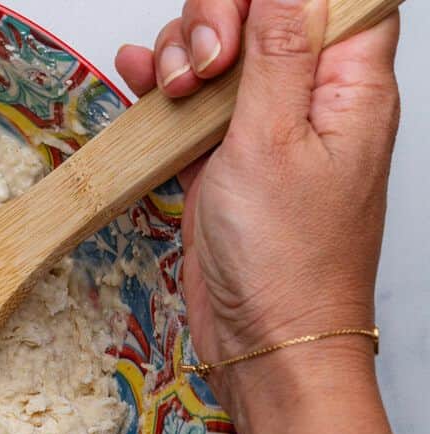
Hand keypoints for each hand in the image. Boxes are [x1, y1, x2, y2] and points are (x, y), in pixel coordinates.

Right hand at [114, 0, 399, 418]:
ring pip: (219, 56)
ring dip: (182, 58)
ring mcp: (263, 131)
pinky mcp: (224, 162)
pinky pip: (191, 106)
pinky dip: (162, 91)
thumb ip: (276, 53)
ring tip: (173, 94)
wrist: (264, 343)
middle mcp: (310, 102)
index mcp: (350, 87)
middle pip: (263, 15)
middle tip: (204, 66)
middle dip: (216, 21)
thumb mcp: (274, 142)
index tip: (241, 18)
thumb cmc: (287, 262)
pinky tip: (140, 82)